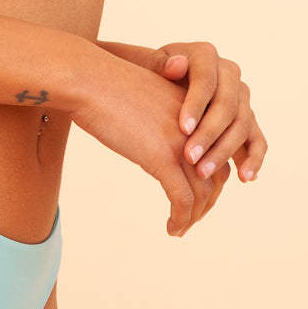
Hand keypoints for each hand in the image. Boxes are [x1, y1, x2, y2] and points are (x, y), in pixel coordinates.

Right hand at [94, 39, 267, 230]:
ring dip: (193, 217)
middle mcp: (197, 126)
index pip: (218, 151)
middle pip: (217, 174)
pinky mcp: (163, 157)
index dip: (212, 178)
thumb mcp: (145, 103)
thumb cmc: (105, 87)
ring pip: (202, 192)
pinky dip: (180, 219)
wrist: (89, 79)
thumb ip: (159, 122)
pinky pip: (182, 199)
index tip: (198, 197)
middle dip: (207, 202)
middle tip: (191, 219)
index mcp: (194, 110)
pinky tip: (172, 228)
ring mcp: (182, 142)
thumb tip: (155, 146)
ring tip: (179, 229)